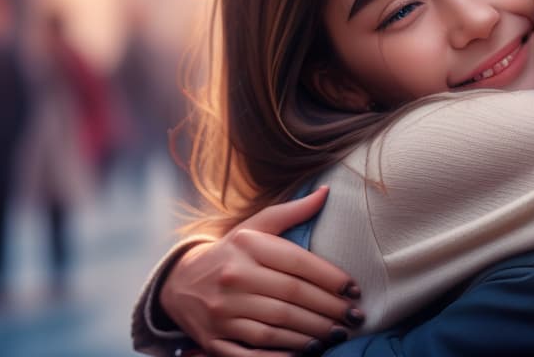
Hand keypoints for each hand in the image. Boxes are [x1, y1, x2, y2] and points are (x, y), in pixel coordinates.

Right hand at [160, 186, 362, 356]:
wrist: (179, 283)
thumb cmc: (230, 252)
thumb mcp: (255, 227)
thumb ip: (291, 212)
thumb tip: (327, 192)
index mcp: (246, 246)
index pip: (297, 263)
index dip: (330, 278)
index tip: (354, 289)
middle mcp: (233, 277)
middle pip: (291, 297)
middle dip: (328, 309)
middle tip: (354, 317)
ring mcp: (221, 311)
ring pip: (275, 327)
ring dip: (312, 333)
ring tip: (338, 334)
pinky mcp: (214, 339)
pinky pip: (251, 353)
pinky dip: (280, 356)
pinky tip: (306, 353)